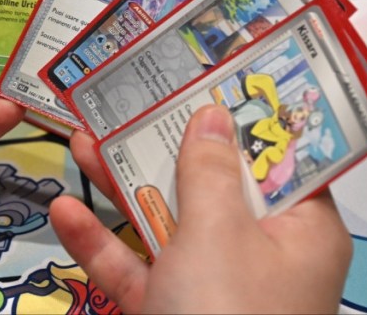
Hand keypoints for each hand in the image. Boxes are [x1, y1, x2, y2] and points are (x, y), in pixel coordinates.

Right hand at [50, 105, 351, 313]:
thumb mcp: (218, 232)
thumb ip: (208, 169)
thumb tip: (213, 113)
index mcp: (302, 231)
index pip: (280, 159)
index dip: (246, 116)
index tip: (210, 76)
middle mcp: (262, 256)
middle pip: (213, 186)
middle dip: (165, 144)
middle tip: (131, 98)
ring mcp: (214, 290)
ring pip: (168, 225)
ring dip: (122, 186)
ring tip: (81, 138)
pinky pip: (139, 271)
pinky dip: (103, 245)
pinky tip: (64, 211)